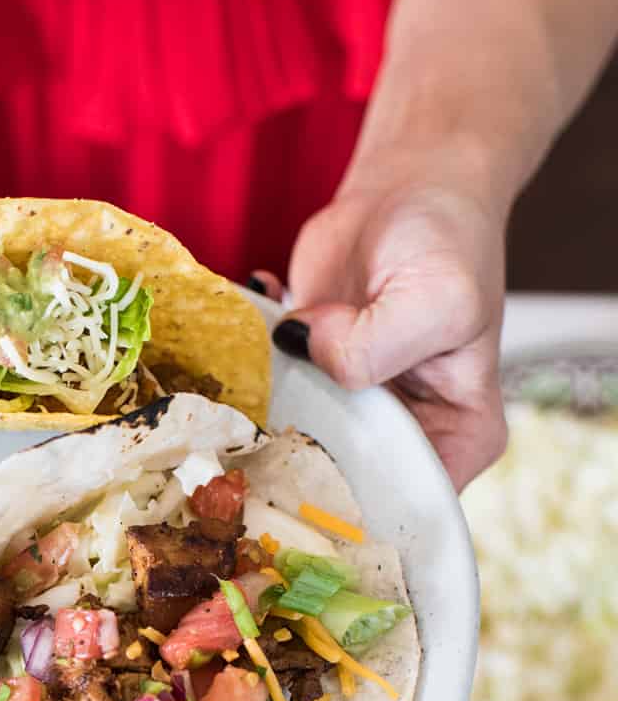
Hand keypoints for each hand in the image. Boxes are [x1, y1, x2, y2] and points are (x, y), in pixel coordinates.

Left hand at [270, 172, 507, 489]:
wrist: (410, 188)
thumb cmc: (449, 242)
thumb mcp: (436, 297)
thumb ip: (372, 346)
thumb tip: (302, 349)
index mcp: (457, 442)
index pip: (403, 511)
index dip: (350, 512)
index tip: (294, 491)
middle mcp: (402, 438)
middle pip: (339, 488)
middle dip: (291, 467)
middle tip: (244, 440)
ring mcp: (348, 411)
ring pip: (291, 444)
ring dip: (258, 412)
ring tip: (242, 376)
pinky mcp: (305, 379)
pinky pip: (263, 394)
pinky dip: (246, 360)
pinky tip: (256, 315)